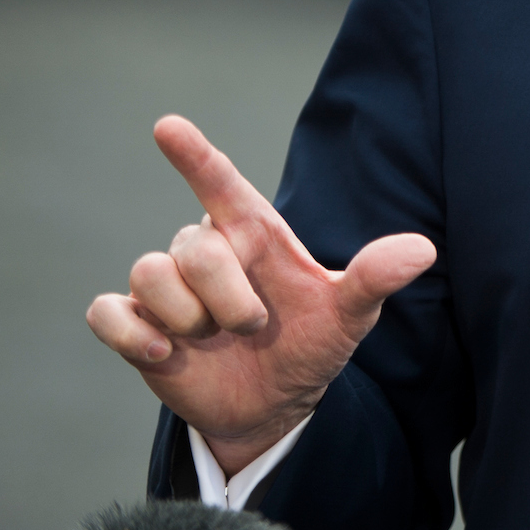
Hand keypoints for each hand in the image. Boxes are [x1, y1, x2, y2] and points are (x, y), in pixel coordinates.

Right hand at [85, 116, 435, 475]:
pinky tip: (165, 355)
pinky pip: (106, 312)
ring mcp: (166, 287)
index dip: (195, 155)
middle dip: (226, 297)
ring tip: (211, 340)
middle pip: (191, 247)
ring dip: (185, 318)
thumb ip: (375, 279)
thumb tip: (422, 251)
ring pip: (148, 274)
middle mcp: (206, 251)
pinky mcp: (134, 322)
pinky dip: (133, 335)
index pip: (221, 183)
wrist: (274, 403)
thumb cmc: (311, 343)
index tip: (168, 125)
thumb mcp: (350, 315)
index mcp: (254, 234)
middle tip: (252, 326)